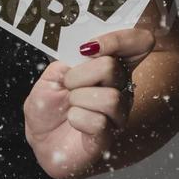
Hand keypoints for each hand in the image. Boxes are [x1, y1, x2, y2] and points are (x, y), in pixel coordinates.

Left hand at [23, 28, 155, 178]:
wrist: (40, 138)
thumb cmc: (48, 106)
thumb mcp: (51, 76)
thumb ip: (70, 60)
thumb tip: (87, 51)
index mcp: (109, 67)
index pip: (139, 43)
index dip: (121, 39)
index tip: (89, 47)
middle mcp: (121, 88)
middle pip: (112, 67)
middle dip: (78, 75)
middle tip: (67, 86)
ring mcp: (118, 113)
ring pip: (110, 98)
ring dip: (78, 99)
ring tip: (71, 105)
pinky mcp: (110, 137)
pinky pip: (99, 122)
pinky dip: (77, 119)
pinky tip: (74, 121)